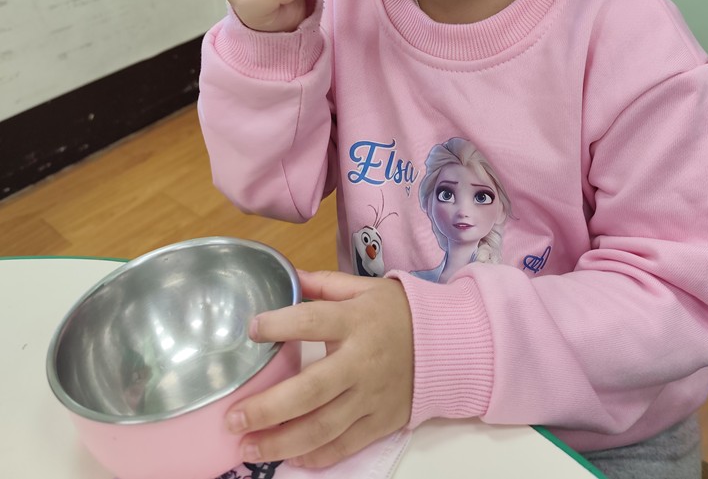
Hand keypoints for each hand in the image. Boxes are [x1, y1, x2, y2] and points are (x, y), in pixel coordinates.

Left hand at [226, 270, 413, 467]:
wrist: (448, 344)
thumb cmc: (399, 313)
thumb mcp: (364, 289)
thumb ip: (324, 284)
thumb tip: (289, 275)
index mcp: (355, 322)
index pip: (311, 320)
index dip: (279, 325)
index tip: (251, 330)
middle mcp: (360, 362)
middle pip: (310, 389)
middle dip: (268, 407)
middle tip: (233, 417)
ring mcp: (370, 397)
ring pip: (322, 427)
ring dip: (281, 441)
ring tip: (248, 447)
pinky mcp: (380, 423)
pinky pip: (344, 446)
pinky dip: (315, 457)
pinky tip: (288, 458)